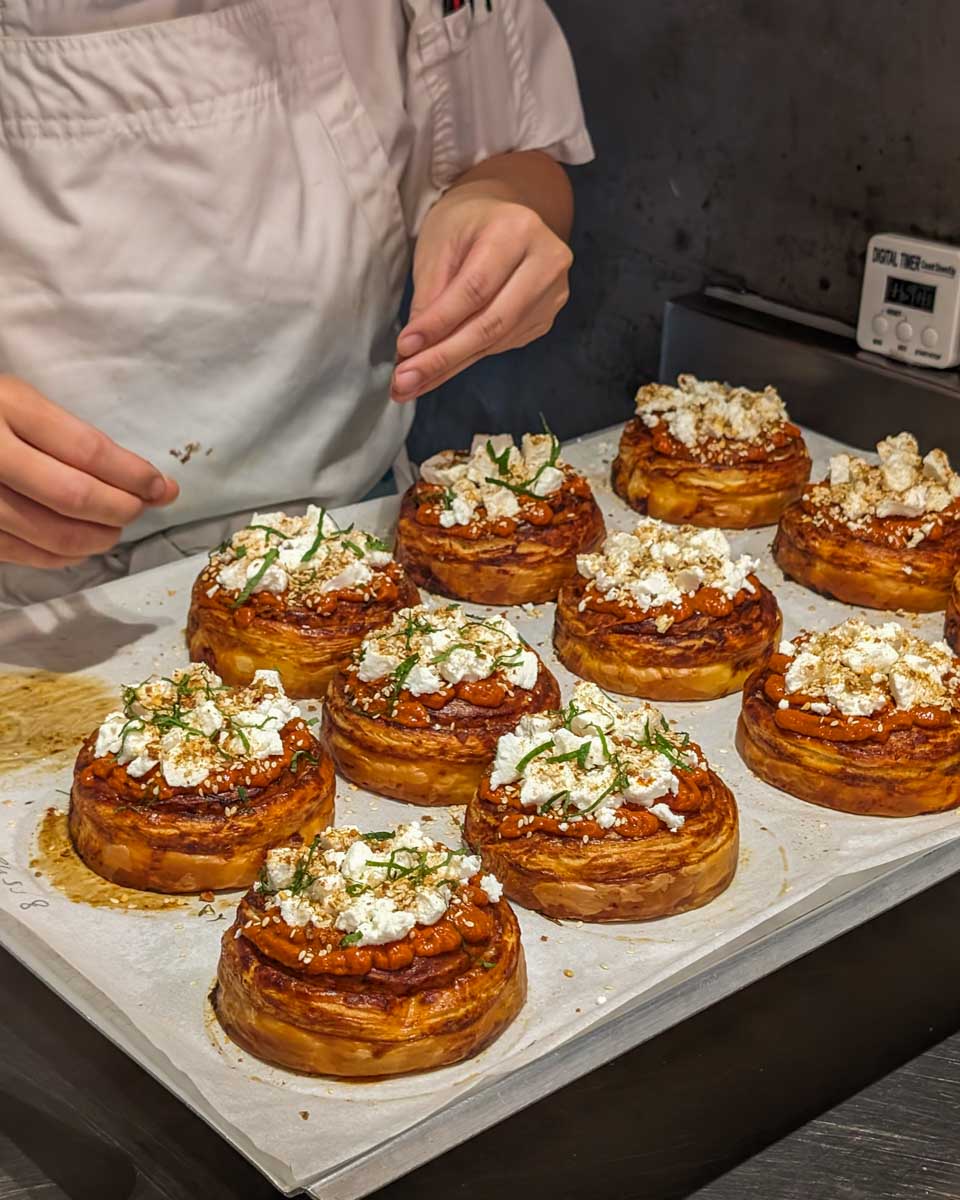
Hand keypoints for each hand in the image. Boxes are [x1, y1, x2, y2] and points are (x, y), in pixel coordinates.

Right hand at [0, 375, 178, 568]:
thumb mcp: (13, 399)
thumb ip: (65, 434)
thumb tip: (139, 479)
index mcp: (5, 405)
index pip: (87, 450)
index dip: (134, 475)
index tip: (164, 488)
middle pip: (73, 496)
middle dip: (120, 509)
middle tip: (140, 510)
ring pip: (50, 533)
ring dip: (96, 538)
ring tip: (113, 529)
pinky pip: (21, 554)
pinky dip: (60, 557)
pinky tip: (77, 549)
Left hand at [391, 190, 572, 401]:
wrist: (503, 215)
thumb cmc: (466, 225)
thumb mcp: (438, 247)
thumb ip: (429, 298)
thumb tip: (411, 354)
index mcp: (517, 230)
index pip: (475, 289)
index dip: (439, 323)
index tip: (405, 349)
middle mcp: (546, 262)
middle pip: (492, 323)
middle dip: (443, 358)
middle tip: (404, 383)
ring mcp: (553, 293)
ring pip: (497, 341)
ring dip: (451, 366)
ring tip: (412, 384)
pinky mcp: (547, 316)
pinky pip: (503, 345)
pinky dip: (467, 359)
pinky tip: (438, 371)